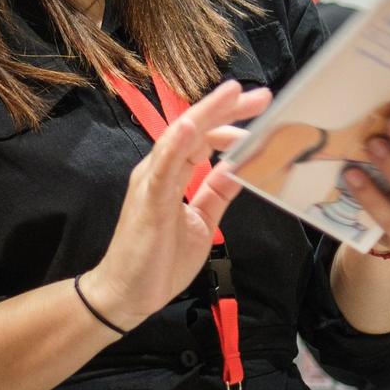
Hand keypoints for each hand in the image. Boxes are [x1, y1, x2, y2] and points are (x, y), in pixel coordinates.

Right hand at [80, 79, 269, 328]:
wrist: (127, 294)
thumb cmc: (159, 260)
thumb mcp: (201, 220)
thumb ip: (215, 192)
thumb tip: (236, 168)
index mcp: (170, 174)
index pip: (202, 139)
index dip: (230, 124)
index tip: (260, 116)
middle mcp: (159, 170)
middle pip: (194, 129)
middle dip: (227, 110)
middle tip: (262, 96)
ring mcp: (151, 182)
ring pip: (180, 138)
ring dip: (207, 115)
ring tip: (233, 95)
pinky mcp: (149, 201)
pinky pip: (163, 168)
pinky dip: (176, 145)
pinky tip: (191, 127)